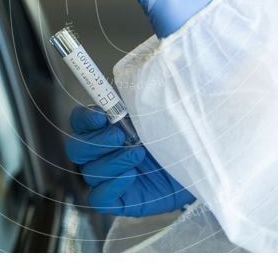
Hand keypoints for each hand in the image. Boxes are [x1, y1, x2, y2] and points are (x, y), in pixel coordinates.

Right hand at [65, 105, 194, 216]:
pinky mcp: (119, 200)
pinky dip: (111, 187)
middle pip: (76, 149)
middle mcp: (103, 152)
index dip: (85, 119)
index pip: (80, 121)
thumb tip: (134, 76)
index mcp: (108, 127)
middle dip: (95, 142)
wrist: (201, 164)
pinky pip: (98, 199)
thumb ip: (142, 96)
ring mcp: (109, 177)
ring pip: (89, 173)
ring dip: (111, 162)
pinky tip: (131, 176)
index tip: (102, 116)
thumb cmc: (180, 134)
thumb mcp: (164, 110)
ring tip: (138, 154)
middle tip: (120, 136)